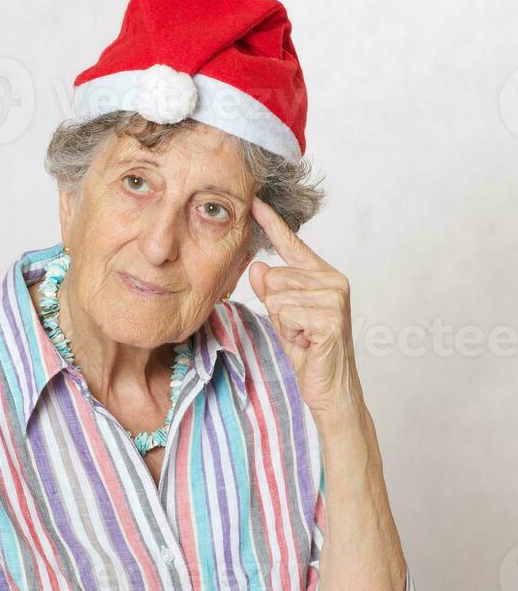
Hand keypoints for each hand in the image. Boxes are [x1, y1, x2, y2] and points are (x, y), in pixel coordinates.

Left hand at [248, 196, 362, 419]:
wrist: (332, 388)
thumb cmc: (311, 352)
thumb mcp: (283, 317)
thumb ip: (272, 291)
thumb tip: (258, 267)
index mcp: (323, 276)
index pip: (292, 245)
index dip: (272, 224)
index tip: (255, 201)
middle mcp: (333, 281)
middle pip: (275, 278)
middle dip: (277, 309)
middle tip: (298, 329)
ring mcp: (334, 298)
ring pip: (276, 297)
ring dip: (283, 324)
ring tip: (304, 336)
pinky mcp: (329, 317)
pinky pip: (284, 314)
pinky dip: (289, 333)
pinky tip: (308, 343)